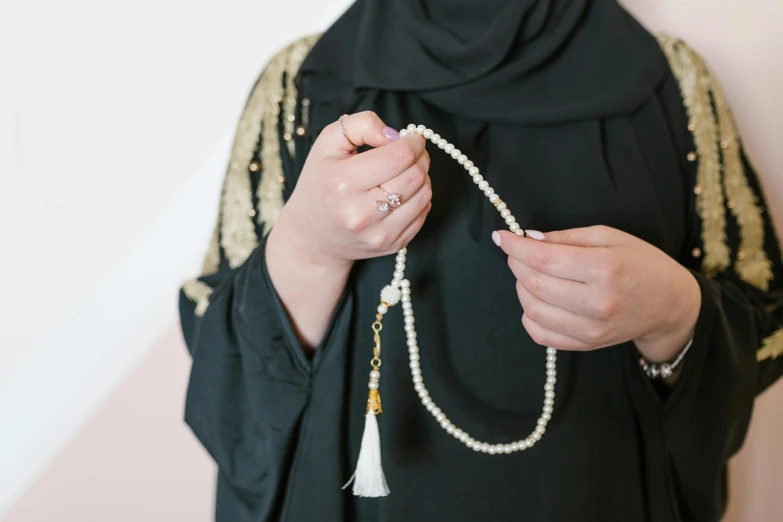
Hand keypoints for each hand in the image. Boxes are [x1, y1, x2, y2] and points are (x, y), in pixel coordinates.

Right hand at [270, 111, 431, 271]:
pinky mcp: (392, 245)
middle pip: (414, 175)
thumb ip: (361, 125)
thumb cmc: (321, 184)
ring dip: (422, 177)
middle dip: (420, 157)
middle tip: (413, 151)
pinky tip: (404, 191)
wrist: (312, 237)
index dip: (413, 142)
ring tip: (407, 171)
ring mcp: (378, 234)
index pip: (399, 156)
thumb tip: (395, 135)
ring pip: (424, 195)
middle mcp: (361, 214)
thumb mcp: (327, 144)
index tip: (412, 137)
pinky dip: (420, 197)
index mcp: (342, 183)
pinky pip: (423, 213)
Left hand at [493, 226, 700, 362]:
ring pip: (531, 309)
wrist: (669, 303)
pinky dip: (529, 315)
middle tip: (518, 253)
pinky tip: (538, 299)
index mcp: (605, 268)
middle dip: (516, 264)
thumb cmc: (640, 262)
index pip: (543, 259)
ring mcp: (592, 328)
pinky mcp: (587, 344)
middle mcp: (598, 302)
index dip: (515, 246)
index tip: (501, 236)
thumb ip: (566, 237)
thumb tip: (528, 238)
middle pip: (533, 283)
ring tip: (531, 275)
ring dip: (521, 288)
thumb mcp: (609, 236)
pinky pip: (540, 334)